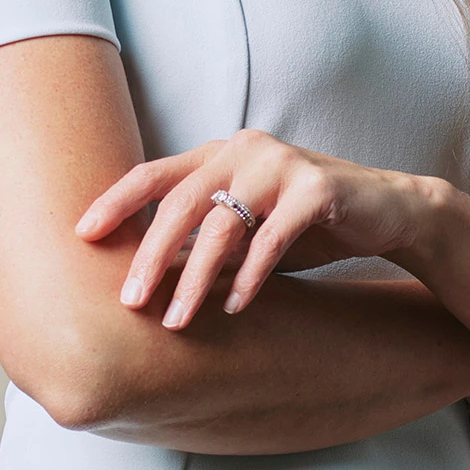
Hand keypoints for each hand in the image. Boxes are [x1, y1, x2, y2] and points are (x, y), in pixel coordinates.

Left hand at [73, 131, 435, 328]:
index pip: (154, 173)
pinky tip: (235, 308)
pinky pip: (274, 237)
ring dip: (196, 276)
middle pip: (181, 201)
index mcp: (219, 154)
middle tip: (130, 300)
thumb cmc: (303, 224)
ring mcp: (282, 165)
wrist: (388, 213)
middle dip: (151, 254)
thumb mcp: (245, 232)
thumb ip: (202, 243)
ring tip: (178, 320)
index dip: (116, 201)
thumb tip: (145, 278)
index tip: (82, 234)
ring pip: (224, 223)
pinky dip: (251, 276)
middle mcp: (244, 150)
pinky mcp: (318, 189)